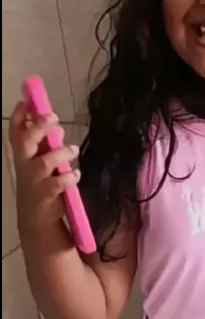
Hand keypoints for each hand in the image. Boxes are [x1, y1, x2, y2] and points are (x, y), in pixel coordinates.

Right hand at [9, 101, 79, 229]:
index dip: (20, 115)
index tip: (27, 101)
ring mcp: (34, 180)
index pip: (16, 131)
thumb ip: (46, 144)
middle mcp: (25, 165)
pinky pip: (57, 184)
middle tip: (54, 117)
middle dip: (38, 127)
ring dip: (60, 154)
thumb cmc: (39, 182)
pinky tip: (75, 174)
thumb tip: (56, 126)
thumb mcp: (40, 160)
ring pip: (43, 163)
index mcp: (23, 154)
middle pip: (26, 142)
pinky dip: (69, 178)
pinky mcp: (46, 195)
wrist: (36, 216)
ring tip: (73, 150)